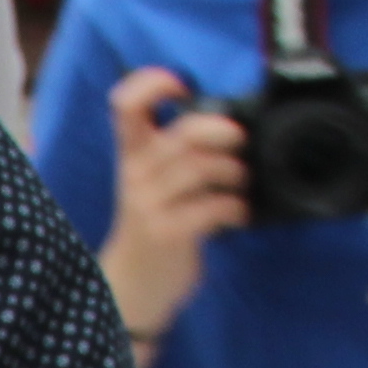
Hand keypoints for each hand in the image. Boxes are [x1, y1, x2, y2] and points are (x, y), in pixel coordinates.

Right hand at [98, 68, 246, 340]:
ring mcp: (149, 204)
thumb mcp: (151, 181)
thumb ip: (176, 151)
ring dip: (234, 172)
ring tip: (241, 182)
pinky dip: (235, 208)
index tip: (180, 87)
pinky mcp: (167, 232)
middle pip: (184, 134)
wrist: (133, 284)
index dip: (152, 83)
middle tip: (238, 140)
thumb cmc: (153, 223)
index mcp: (132, 154)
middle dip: (221, 131)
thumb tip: (227, 125)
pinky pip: (211, 207)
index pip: (125, 104)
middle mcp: (135, 174)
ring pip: (202, 169)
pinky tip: (238, 214)